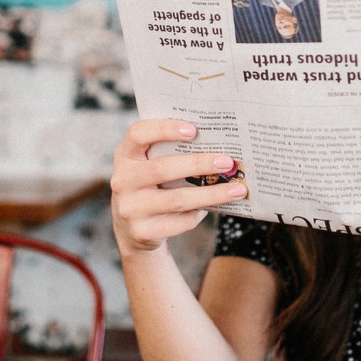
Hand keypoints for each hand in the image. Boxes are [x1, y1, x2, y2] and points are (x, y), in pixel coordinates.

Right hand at [111, 119, 245, 256]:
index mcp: (125, 155)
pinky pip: (180, 221)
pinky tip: (215, 207)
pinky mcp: (142, 232)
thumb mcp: (150, 164)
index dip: (164, 129)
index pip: (138, 134)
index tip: (194, 130)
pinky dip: (200, 214)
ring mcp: (130, 208)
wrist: (131, 228)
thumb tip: (217, 144)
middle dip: (199, 164)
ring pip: (177, 199)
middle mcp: (122, 180)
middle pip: (162, 169)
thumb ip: (171, 151)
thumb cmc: (152, 185)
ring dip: (211, 194)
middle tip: (227, 162)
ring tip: (237, 189)